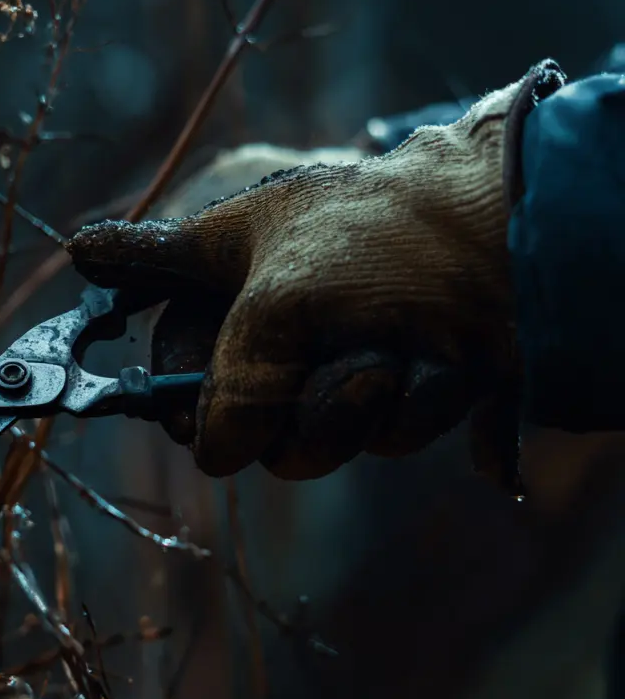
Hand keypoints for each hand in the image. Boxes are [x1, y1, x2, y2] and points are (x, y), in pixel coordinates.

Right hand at [68, 62, 563, 481]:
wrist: (530, 245)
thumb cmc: (390, 242)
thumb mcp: (282, 302)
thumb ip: (230, 386)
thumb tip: (212, 457)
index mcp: (241, 254)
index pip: (171, 316)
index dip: (168, 373)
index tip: (177, 415)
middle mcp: (286, 308)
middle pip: (238, 403)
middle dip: (276, 405)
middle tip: (292, 391)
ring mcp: (342, 352)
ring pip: (307, 437)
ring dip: (345, 412)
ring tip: (387, 367)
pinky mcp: (402, 389)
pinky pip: (377, 437)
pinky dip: (408, 407)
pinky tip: (439, 367)